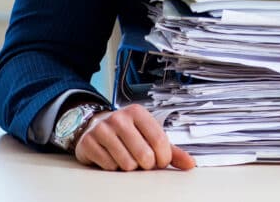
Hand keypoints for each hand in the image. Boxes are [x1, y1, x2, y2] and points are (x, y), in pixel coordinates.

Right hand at [74, 103, 194, 170]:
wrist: (95, 127)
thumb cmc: (128, 133)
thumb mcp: (149, 136)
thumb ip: (171, 150)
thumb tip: (191, 164)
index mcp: (138, 112)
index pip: (159, 140)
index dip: (164, 158)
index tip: (161, 161)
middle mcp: (120, 118)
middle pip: (144, 155)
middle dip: (146, 165)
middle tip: (143, 161)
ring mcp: (102, 129)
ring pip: (126, 163)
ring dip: (130, 167)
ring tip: (127, 158)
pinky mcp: (88, 143)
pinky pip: (109, 166)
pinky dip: (113, 168)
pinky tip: (112, 158)